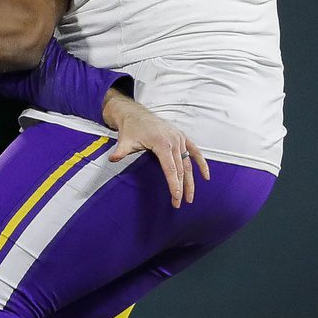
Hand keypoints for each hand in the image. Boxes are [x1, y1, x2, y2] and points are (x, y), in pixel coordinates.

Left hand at [102, 88, 209, 208]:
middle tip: (180, 203)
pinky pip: (195, 152)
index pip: (170, 168)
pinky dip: (201, 164)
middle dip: (182, 187)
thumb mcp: (125, 141)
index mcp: (161, 143)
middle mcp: (174, 140)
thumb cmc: (130, 128)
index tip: (176, 197)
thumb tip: (112, 159)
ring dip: (191, 181)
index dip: (174, 184)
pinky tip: (205, 177)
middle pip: (181, 169)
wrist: (135, 114)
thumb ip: (120, 152)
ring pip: (188, 163)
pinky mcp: (182, 137)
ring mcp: (179, 138)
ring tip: (190, 197)